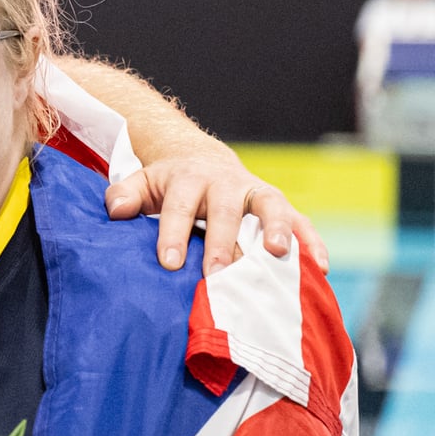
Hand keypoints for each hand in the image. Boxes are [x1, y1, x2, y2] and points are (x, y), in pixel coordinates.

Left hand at [104, 150, 325, 275]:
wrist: (201, 162)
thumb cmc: (168, 185)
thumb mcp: (141, 183)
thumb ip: (125, 195)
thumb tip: (115, 210)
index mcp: (188, 179)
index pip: (179, 207)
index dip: (174, 234)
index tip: (169, 263)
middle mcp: (225, 183)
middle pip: (224, 211)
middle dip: (222, 242)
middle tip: (218, 273)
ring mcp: (256, 193)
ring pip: (270, 207)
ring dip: (277, 230)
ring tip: (279, 255)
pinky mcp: (280, 207)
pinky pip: (301, 222)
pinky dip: (312, 242)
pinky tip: (320, 268)